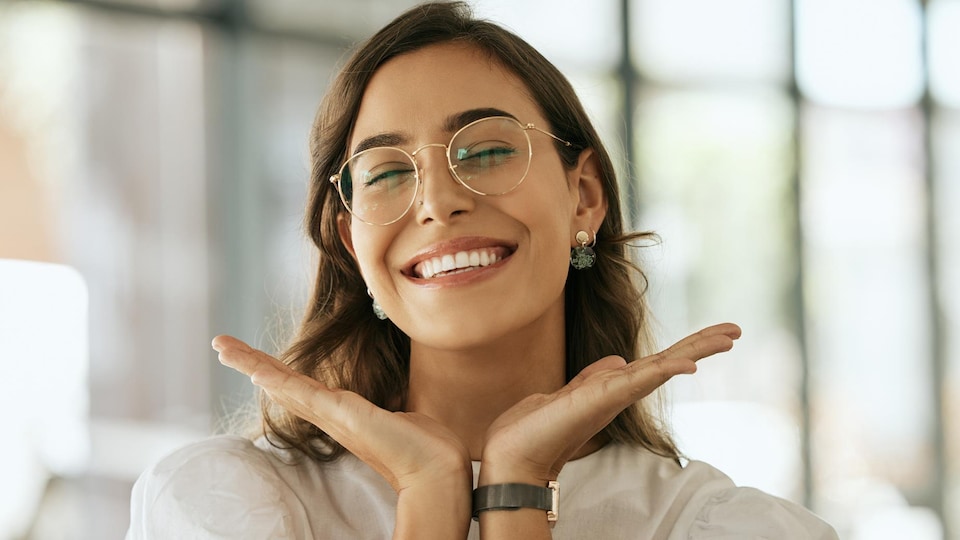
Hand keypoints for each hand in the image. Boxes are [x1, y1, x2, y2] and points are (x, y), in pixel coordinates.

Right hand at [211, 336, 470, 493]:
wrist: (437, 468)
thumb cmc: (425, 447)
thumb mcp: (403, 415)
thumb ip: (392, 408)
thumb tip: (400, 406)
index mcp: (343, 413)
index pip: (300, 387)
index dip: (274, 371)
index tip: (253, 360)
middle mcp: (331, 415)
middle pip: (281, 383)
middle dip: (249, 362)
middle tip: (220, 345)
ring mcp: (333, 416)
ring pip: (283, 385)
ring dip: (251, 364)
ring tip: (223, 347)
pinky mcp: (342, 415)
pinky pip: (302, 393)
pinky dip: (276, 379)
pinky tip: (256, 370)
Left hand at [479, 323, 741, 484]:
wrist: (513, 453)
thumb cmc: (536, 427)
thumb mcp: (570, 392)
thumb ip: (595, 376)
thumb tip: (617, 360)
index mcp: (614, 387)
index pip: (658, 361)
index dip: (687, 347)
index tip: (717, 333)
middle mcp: (621, 391)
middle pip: (670, 362)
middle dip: (703, 344)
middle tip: (736, 330)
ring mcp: (615, 395)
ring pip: (663, 366)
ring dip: (697, 350)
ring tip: (728, 336)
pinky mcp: (603, 398)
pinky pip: (640, 380)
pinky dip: (666, 371)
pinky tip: (689, 364)